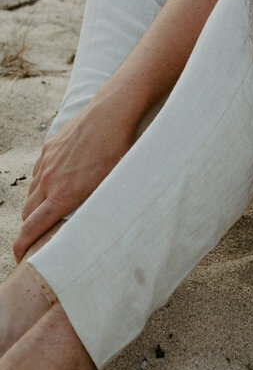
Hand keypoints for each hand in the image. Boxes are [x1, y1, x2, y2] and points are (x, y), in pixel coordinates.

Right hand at [14, 91, 137, 260]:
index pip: (31, 228)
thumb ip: (92, 208)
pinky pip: (39, 171)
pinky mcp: (49, 147)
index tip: (19, 256)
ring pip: (32, 191)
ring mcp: (47, 162)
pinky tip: (60, 179)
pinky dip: (43, 181)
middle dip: (30, 226)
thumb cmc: (117, 151)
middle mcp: (49, 180)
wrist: (112, 113)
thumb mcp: (109, 186)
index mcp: (62, 195)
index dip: (21, 245)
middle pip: (27, 212)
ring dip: (37, 203)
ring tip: (54, 206)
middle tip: (41, 233)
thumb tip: (89, 227)